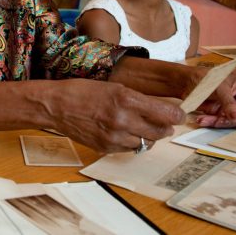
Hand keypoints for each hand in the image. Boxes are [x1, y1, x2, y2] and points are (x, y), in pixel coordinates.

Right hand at [45, 79, 184, 153]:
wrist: (56, 105)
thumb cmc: (83, 91)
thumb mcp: (114, 87)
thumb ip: (138, 99)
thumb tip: (163, 110)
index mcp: (126, 99)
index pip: (167, 113)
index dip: (177, 114)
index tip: (179, 114)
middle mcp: (122, 119)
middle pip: (160, 131)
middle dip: (165, 127)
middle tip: (164, 122)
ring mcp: (114, 136)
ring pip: (147, 142)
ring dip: (149, 135)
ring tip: (141, 127)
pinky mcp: (106, 148)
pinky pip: (129, 148)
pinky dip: (132, 142)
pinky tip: (124, 132)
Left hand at [194, 73, 235, 127]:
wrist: (186, 81)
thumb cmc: (205, 76)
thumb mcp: (219, 86)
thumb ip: (228, 102)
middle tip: (225, 118)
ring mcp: (235, 108)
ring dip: (222, 122)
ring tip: (206, 118)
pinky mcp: (223, 114)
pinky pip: (223, 123)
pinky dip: (213, 122)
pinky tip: (202, 119)